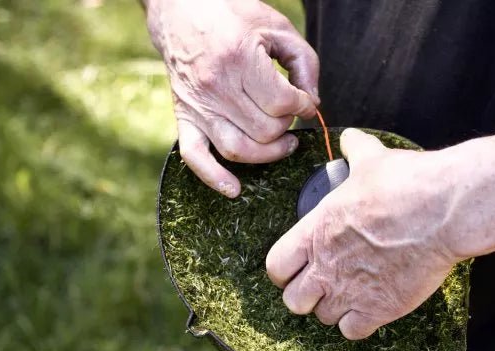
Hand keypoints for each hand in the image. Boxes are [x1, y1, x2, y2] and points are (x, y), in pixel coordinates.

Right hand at [147, 0, 319, 197]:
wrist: (182, 11)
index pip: (280, 104)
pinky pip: (195, 157)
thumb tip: (313, 104)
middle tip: (290, 113)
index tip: (305, 101)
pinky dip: (214, 178)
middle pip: (264, 130)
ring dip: (267, 154)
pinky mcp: (184, 117)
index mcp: (239, 59)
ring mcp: (198, 106)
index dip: (302, 106)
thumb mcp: (277, 26)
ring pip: (238, 150)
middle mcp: (215, 87)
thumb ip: (305, 63)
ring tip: (283, 144)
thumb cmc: (232, 15)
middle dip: (287, 126)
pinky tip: (235, 189)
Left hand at [266, 129, 459, 339]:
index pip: (275, 267)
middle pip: (293, 301)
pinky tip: (371, 308)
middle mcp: (326, 267)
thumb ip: (354, 152)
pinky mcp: (378, 310)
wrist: (443, 210)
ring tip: (352, 294)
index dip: (284, 270)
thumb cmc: (406, 184)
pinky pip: (352, 332)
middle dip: (306, 295)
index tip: (297, 267)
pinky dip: (359, 325)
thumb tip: (351, 139)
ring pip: (323, 318)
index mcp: (315, 232)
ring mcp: (349, 292)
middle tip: (325, 284)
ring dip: (335, 309)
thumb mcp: (372, 161)